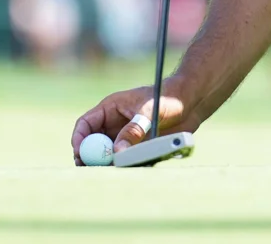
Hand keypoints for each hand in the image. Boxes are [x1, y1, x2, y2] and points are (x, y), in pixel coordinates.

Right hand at [69, 83, 186, 164]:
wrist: (191, 103)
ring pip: (108, 155)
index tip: (80, 153)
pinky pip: (125, 161)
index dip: (79, 139)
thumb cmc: (168, 98)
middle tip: (91, 171)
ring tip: (116, 169)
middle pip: (93, 144)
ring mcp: (125, 137)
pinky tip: (135, 168)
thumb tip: (117, 153)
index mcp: (110, 108)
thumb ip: (134, 131)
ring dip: (108, 165)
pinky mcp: (137, 148)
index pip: (85, 124)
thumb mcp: (150, 111)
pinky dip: (126, 167)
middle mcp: (114, 124)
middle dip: (90, 158)